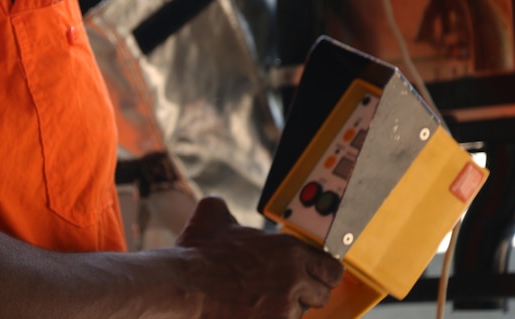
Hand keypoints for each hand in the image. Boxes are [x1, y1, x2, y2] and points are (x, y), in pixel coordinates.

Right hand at [175, 196, 343, 318]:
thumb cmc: (198, 254)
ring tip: (263, 304)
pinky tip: (254, 313)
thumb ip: (225, 208)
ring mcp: (285, 307)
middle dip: (307, 293)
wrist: (184, 287)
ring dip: (287, 310)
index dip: (321, 271)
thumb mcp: (211, 216)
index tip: (312, 275)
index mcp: (289, 250)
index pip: (330, 267)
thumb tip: (219, 205)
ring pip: (301, 314)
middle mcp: (294, 278)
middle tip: (287, 292)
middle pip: (322, 293)